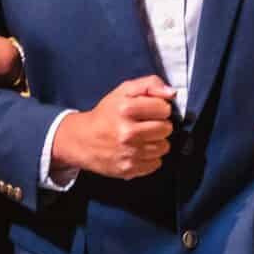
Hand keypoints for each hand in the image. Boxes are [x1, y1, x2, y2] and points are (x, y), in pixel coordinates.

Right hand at [55, 76, 175, 179]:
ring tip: (141, 138)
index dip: (159, 108)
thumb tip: (171, 93)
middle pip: (166, 129)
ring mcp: (129, 153)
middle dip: (159, 125)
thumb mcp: (124, 91)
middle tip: (145, 125)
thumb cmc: (106, 115)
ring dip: (156, 142)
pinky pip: (156, 164)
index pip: (164, 109)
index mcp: (126, 109)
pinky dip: (150, 158)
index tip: (150, 111)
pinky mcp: (129, 169)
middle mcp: (128, 132)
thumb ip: (150, 84)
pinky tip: (138, 150)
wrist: (82, 140)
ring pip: (164, 147)